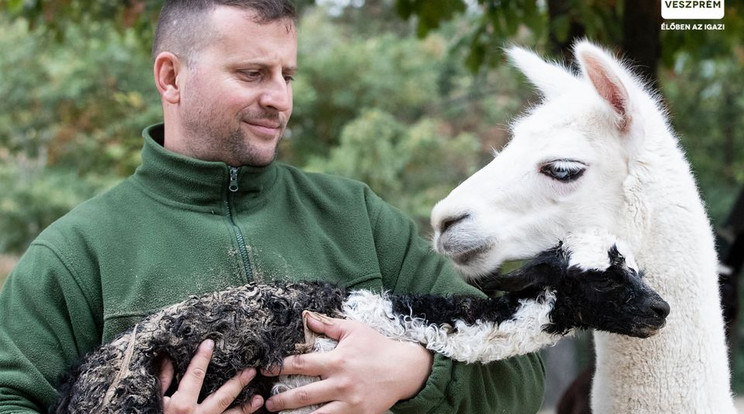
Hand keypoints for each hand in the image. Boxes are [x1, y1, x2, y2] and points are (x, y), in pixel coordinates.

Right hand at [159, 339, 263, 413]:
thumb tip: (167, 359)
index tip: (210, 343)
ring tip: (260, 399)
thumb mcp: (155, 402)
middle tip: (251, 371)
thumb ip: (162, 381)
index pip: (195, 375)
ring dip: (246, 408)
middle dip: (238, 382)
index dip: (202, 357)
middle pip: (223, 396)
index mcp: (182, 405)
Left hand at [262, 314, 432, 413]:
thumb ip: (328, 325)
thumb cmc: (377, 347)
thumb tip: (306, 317)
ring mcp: (349, 402)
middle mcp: (340, 383)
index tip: (266, 370)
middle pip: (303, 394)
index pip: (301, 365)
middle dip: (281, 399)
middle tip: (267, 402)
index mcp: (337, 361)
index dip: (280, 368)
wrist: (404, 369)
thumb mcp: (354, 330)